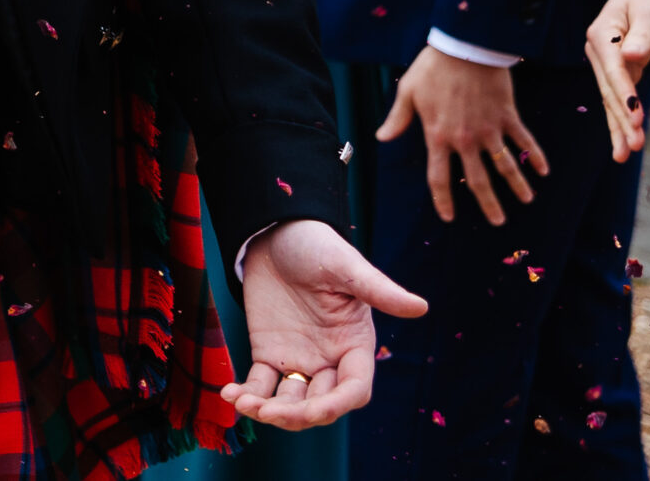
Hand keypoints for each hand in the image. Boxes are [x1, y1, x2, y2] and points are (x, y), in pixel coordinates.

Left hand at [229, 218, 426, 428]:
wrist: (275, 233)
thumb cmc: (317, 246)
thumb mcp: (346, 266)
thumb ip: (379, 290)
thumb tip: (421, 306)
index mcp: (354, 344)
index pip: (354, 389)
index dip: (337, 404)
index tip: (313, 410)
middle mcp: (329, 359)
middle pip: (321, 403)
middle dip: (297, 415)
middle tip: (267, 412)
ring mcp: (299, 359)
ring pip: (290, 401)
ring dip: (269, 411)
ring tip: (243, 404)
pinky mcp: (269, 353)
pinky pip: (261, 383)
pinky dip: (248, 394)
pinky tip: (229, 395)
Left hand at [376, 44, 546, 224]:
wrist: (464, 49)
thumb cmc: (432, 69)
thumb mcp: (408, 92)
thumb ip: (398, 119)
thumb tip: (381, 138)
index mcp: (438, 137)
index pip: (439, 177)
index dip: (443, 199)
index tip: (448, 217)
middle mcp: (465, 140)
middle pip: (478, 180)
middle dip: (488, 203)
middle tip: (498, 222)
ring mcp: (489, 130)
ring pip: (506, 165)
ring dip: (517, 185)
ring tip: (527, 201)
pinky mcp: (507, 117)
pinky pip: (524, 141)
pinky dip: (535, 156)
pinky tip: (544, 171)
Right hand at [586, 0, 649, 161]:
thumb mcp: (649, 9)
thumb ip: (642, 35)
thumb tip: (631, 56)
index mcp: (601, 35)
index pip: (614, 72)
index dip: (625, 97)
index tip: (636, 120)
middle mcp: (597, 50)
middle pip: (608, 91)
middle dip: (620, 121)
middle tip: (631, 149)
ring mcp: (604, 60)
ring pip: (610, 99)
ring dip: (618, 127)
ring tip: (623, 155)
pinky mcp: (615, 67)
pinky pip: (617, 96)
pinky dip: (620, 118)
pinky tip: (623, 138)